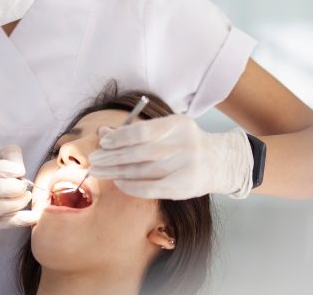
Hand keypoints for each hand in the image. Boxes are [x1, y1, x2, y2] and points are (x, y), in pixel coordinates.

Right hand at [0, 144, 38, 238]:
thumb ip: (4, 156)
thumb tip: (20, 166)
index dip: (7, 168)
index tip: (20, 170)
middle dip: (15, 186)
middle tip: (23, 185)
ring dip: (19, 202)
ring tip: (25, 196)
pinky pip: (3, 223)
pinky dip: (21, 220)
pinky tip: (33, 216)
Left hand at [88, 115, 253, 199]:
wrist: (219, 161)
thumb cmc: (183, 144)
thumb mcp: (164, 131)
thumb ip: (135, 131)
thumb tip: (103, 133)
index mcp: (178, 124)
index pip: (142, 131)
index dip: (119, 137)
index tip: (103, 142)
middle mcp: (184, 144)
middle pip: (139, 152)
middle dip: (112, 157)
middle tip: (93, 160)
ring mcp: (186, 166)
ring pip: (143, 171)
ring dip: (117, 172)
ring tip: (99, 172)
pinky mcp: (185, 186)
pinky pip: (152, 187)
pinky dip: (132, 186)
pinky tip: (118, 183)